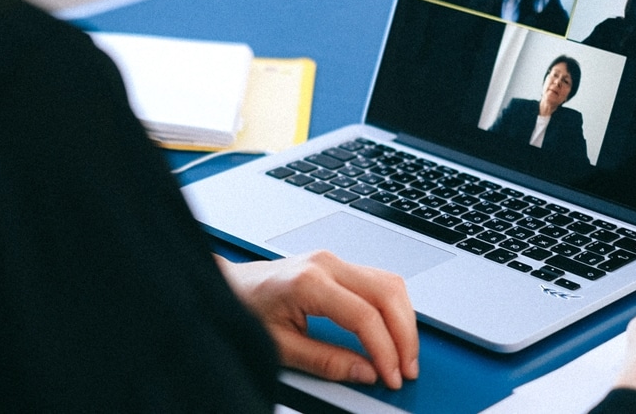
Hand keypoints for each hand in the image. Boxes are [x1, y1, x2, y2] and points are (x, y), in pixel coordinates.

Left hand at [216, 251, 418, 389]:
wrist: (228, 285)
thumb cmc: (245, 309)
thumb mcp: (281, 346)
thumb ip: (326, 361)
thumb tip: (366, 372)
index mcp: (309, 282)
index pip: (364, 316)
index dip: (385, 350)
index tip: (391, 375)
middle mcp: (326, 264)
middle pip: (387, 294)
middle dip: (404, 335)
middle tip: (407, 369)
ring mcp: (333, 260)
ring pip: (390, 283)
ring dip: (404, 320)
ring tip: (404, 355)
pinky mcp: (336, 264)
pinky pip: (379, 281)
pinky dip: (393, 308)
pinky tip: (393, 331)